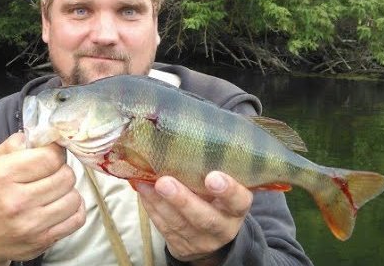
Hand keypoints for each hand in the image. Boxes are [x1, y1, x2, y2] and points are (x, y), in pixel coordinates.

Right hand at [0, 132, 85, 265]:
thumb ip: (15, 144)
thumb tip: (43, 134)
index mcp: (3, 175)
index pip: (50, 157)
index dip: (56, 152)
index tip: (52, 154)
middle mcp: (17, 200)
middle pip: (66, 176)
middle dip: (62, 171)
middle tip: (52, 174)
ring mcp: (31, 224)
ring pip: (74, 197)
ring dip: (68, 191)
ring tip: (55, 191)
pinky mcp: (42, 240)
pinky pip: (77, 219)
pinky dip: (74, 210)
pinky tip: (62, 206)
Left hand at [136, 171, 252, 265]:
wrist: (212, 236)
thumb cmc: (217, 199)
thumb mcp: (225, 187)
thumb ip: (214, 170)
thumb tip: (188, 137)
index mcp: (237, 209)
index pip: (238, 201)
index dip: (228, 190)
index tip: (212, 177)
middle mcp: (222, 227)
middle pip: (205, 218)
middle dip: (183, 200)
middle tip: (165, 182)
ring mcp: (201, 240)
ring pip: (179, 224)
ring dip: (160, 203)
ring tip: (147, 184)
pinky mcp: (181, 246)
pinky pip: (165, 228)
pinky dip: (152, 208)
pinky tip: (144, 191)